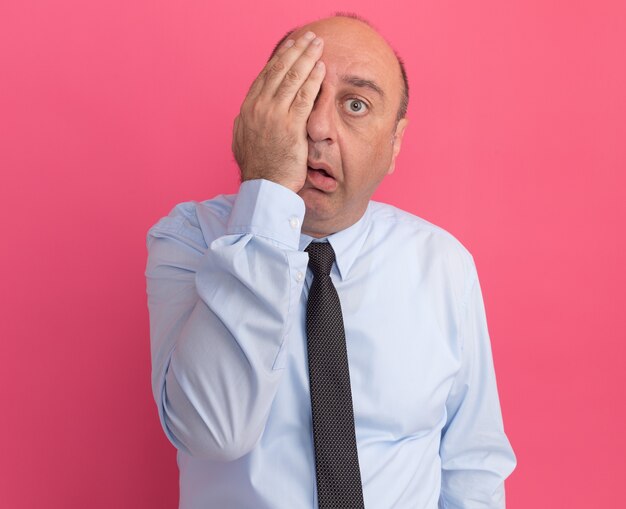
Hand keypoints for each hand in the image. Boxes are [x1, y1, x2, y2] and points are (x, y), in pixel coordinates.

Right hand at [232, 32, 325, 193]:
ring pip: (292, 78)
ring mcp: (274, 115)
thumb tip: (244, 115)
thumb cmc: (258, 168)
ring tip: (318, 45)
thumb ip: (245, 125)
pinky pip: (304, 97)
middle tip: (308, 38)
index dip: (280, 58)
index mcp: (247, 109)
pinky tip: (321, 68)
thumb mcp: (242, 142)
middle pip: (279, 70)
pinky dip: (313, 80)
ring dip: (307, 57)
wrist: (264, 187)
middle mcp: (258, 108)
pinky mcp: (291, 126)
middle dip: (296, 50)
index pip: (265, 75)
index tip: (291, 47)